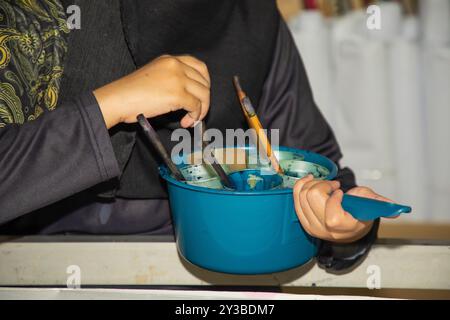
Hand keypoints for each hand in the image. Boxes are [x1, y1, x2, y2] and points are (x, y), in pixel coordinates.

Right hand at [93, 55, 210, 128]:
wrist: (118, 99)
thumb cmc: (130, 93)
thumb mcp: (154, 76)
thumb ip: (172, 79)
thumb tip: (189, 95)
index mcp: (170, 59)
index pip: (199, 66)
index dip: (205, 82)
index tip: (201, 94)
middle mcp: (176, 65)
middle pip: (204, 82)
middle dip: (204, 99)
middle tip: (196, 111)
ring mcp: (178, 79)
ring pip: (203, 94)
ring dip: (200, 110)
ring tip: (190, 119)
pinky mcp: (177, 94)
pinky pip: (195, 106)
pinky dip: (194, 116)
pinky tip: (185, 121)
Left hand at [293, 175, 392, 242]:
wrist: (349, 225)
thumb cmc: (360, 211)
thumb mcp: (371, 204)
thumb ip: (381, 205)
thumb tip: (396, 211)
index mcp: (344, 228)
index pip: (331, 214)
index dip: (334, 197)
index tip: (341, 191)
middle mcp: (325, 231)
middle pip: (313, 197)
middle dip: (323, 184)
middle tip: (334, 185)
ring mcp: (312, 227)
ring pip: (302, 195)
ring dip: (313, 183)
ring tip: (325, 185)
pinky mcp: (303, 221)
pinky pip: (296, 198)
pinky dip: (301, 185)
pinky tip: (311, 181)